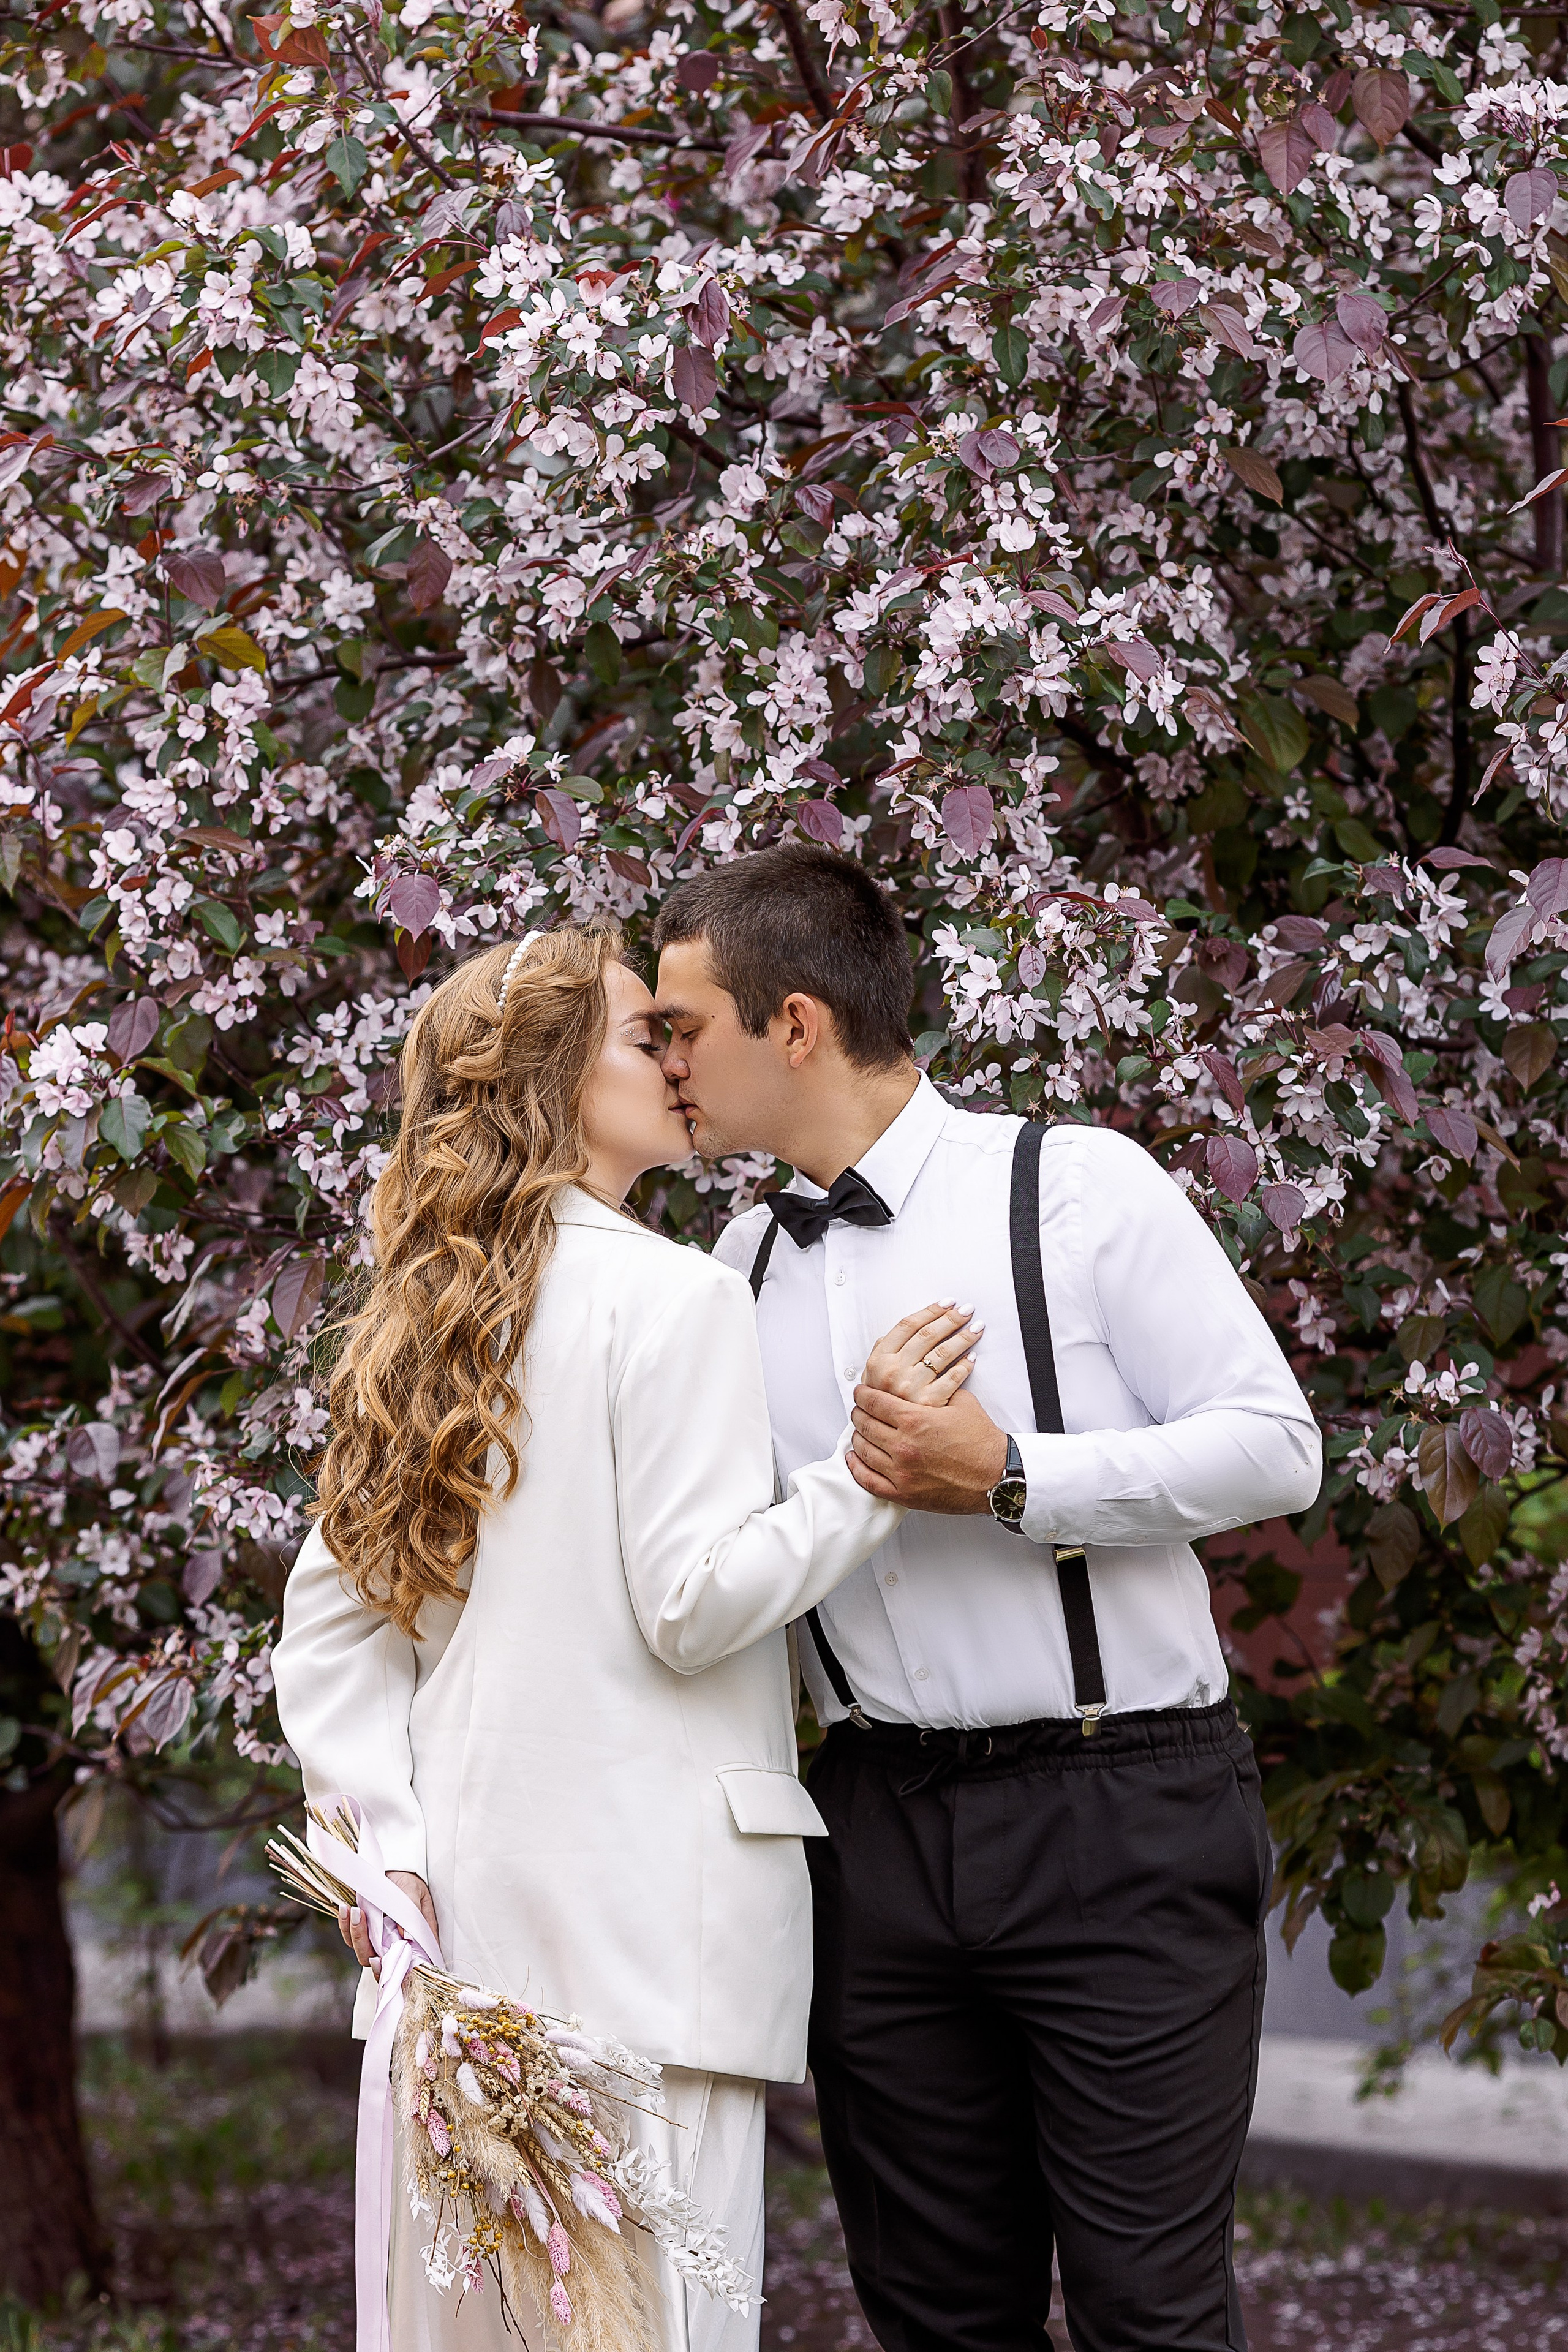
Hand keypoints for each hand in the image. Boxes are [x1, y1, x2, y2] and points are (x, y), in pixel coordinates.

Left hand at [338, 1869, 438, 1977]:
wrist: (394, 1868)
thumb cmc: (410, 1881)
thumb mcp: (415, 1892)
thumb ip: (412, 1913)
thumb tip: (407, 1936)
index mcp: (414, 1941)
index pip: (405, 1966)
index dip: (392, 1970)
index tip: (379, 1960)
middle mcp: (394, 1945)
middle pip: (378, 1962)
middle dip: (365, 1945)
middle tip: (360, 1919)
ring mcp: (377, 1939)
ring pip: (362, 1951)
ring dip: (355, 1933)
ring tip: (353, 1910)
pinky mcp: (363, 1931)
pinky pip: (350, 1936)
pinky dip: (345, 1924)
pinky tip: (345, 1909)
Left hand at [847, 1384, 1008, 1512]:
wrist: (996, 1476)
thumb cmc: (981, 1442)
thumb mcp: (961, 1403)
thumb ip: (937, 1389)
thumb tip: (924, 1378)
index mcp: (915, 1420)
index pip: (874, 1402)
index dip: (863, 1394)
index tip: (861, 1393)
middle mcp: (903, 1445)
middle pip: (864, 1424)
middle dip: (859, 1413)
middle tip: (859, 1409)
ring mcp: (901, 1472)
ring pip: (863, 1451)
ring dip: (857, 1438)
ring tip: (859, 1431)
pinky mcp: (903, 1494)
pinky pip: (868, 1481)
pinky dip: (856, 1468)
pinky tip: (855, 1459)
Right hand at [864, 1301, 981, 1402]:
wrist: (884, 1435)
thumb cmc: (881, 1402)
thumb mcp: (871, 1375)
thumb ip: (882, 1352)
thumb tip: (898, 1332)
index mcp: (879, 1360)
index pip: (908, 1325)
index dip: (930, 1311)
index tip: (947, 1304)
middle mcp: (893, 1371)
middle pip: (928, 1335)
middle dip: (951, 1319)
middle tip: (966, 1311)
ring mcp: (911, 1387)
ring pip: (943, 1353)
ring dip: (963, 1337)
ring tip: (976, 1328)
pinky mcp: (929, 1403)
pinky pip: (953, 1378)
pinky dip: (965, 1365)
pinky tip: (972, 1357)